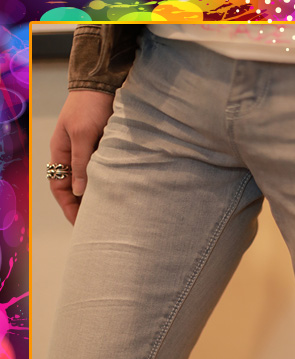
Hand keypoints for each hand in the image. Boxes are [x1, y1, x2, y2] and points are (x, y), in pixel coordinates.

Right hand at [49, 90, 114, 224]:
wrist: (104, 81)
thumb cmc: (90, 105)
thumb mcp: (83, 134)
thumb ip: (82, 163)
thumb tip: (80, 192)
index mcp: (61, 152)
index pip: (60, 188)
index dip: (69, 207)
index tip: (80, 224)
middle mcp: (73, 155)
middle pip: (75, 189)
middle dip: (84, 207)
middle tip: (98, 225)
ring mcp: (88, 152)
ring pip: (90, 181)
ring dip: (98, 196)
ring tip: (111, 214)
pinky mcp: (104, 148)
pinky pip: (104, 171)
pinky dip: (109, 183)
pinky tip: (120, 194)